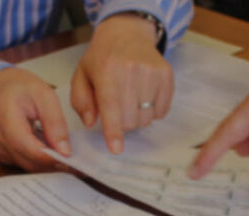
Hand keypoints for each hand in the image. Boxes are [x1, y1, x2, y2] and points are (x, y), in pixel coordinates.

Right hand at [0, 68, 69, 171]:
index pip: (29, 148)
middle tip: (72, 160)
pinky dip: (36, 161)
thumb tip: (65, 151)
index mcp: (6, 118)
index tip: (70, 158)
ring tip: (62, 154)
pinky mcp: (0, 152)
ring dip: (45, 164)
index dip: (51, 158)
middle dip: (51, 164)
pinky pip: (21, 162)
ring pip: (26, 165)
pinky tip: (47, 151)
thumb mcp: (45, 96)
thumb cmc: (21, 87)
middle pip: (28, 161)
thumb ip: (55, 123)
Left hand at [71, 13, 172, 152]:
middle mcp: (131, 71)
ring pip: (146, 118)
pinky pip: (161, 111)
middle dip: (122, 123)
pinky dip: (152, 111)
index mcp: (106, 72)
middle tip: (117, 108)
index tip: (116, 149)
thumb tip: (90, 123)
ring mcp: (152, 72)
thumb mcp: (82, 76)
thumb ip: (81, 102)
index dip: (114, 131)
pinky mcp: (166, 75)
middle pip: (130, 120)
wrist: (127, 33)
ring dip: (137, 117)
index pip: (111, 107)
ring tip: (131, 99)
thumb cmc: (101, 59)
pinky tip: (144, 95)